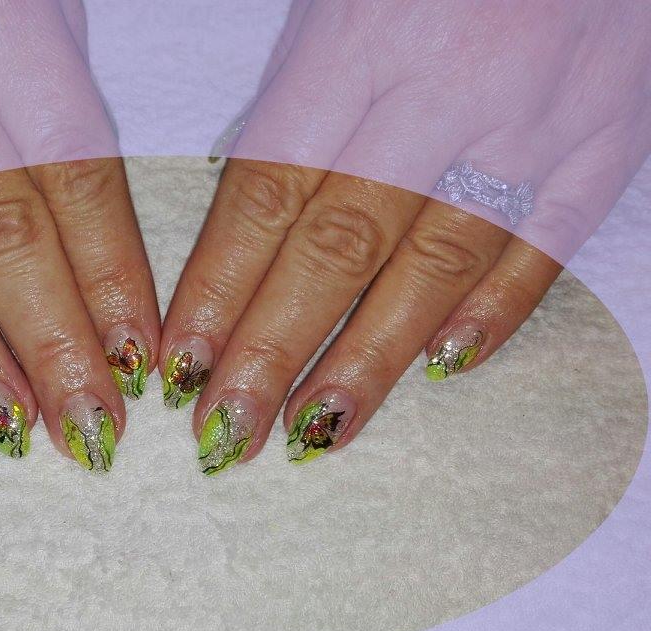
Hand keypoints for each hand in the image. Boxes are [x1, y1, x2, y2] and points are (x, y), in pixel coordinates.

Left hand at [162, 0, 650, 473]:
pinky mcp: (608, 133)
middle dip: (274, 351)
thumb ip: (296, 93)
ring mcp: (536, 115)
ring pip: (439, 264)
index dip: (219, 289)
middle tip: (228, 433)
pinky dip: (496, 314)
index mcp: (359, 38)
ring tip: (317, 431)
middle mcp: (446, 85)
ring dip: (372, 359)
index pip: (267, 192)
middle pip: (340, 247)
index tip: (180, 365)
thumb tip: (242, 215)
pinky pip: (547, 243)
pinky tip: (443, 371)